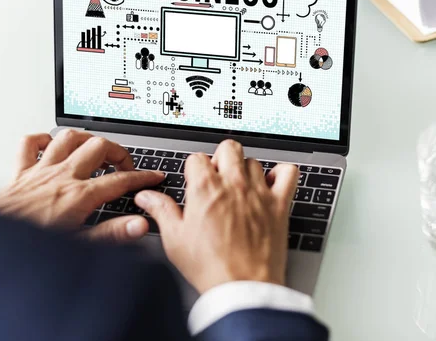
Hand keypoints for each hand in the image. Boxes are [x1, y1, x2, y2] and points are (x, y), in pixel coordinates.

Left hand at [0, 131, 164, 242]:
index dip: (143, 177)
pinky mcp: (20, 173)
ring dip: (86, 140)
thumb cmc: (32, 246)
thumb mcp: (80, 246)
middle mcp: (62, 177)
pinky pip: (29, 144)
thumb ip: (113, 234)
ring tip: (96, 149)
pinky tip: (53, 146)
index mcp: (79, 196)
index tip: (153, 176)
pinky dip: (43, 140)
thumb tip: (139, 225)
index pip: (120, 181)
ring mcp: (40, 171)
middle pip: (98, 147)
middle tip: (125, 165)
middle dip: (118, 152)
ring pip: (68, 138)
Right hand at [135, 140, 298, 293]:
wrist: (242, 287)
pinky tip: (272, 183)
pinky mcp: (279, 204)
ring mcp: (258, 193)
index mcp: (205, 189)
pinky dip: (282, 173)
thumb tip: (147, 197)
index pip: (197, 158)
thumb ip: (162, 211)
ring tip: (241, 187)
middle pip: (228, 148)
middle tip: (218, 178)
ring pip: (254, 161)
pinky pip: (288, 173)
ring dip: (246, 170)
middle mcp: (233, 185)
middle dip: (221, 158)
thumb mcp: (175, 239)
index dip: (194, 169)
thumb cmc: (209, 267)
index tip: (195, 181)